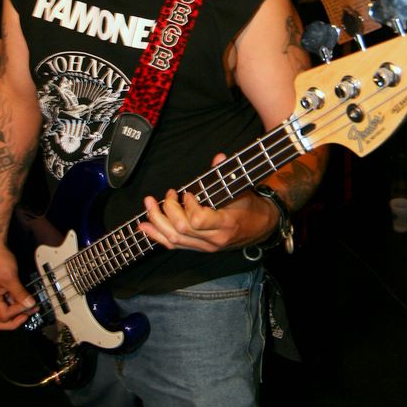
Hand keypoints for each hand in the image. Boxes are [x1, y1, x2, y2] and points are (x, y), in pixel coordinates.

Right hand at [0, 242, 37, 330]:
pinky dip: (13, 303)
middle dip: (12, 322)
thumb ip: (20, 294)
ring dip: (15, 312)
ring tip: (29, 306)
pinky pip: (3, 303)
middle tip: (26, 315)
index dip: (18, 312)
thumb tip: (29, 305)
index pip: (4, 316)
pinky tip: (23, 298)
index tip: (29, 304)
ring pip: (1, 313)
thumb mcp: (11, 277)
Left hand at [138, 153, 277, 252]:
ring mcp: (205, 247)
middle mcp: (213, 239)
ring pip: (173, 239)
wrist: (261, 228)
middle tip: (168, 194)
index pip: (197, 220)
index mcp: (225, 224)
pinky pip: (174, 245)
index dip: (187, 206)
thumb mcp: (242, 189)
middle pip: (180, 229)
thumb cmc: (250, 206)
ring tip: (149, 205)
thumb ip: (226, 175)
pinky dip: (156, 235)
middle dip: (167, 210)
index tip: (188, 193)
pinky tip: (145, 226)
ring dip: (157, 221)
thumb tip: (218, 158)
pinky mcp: (199, 248)